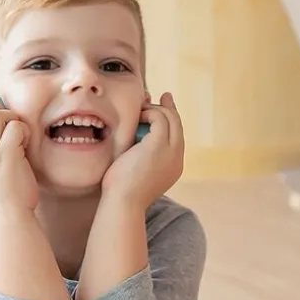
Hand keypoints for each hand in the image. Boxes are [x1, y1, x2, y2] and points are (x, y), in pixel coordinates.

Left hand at [99, 91, 184, 206]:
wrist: (123, 203)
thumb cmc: (121, 192)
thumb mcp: (135, 171)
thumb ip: (139, 155)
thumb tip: (134, 140)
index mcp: (173, 167)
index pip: (176, 138)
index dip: (170, 122)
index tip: (160, 109)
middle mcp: (177, 158)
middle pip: (178, 125)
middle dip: (169, 109)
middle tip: (161, 96)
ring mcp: (171, 151)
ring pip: (170, 119)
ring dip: (154, 110)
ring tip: (140, 108)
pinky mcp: (159, 144)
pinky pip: (159, 118)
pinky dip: (148, 112)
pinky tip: (136, 115)